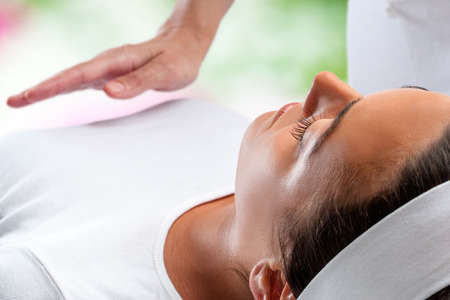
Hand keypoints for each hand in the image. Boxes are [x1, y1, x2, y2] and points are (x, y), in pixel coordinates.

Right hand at [7, 27, 206, 107]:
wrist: (184, 46)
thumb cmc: (177, 60)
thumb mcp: (164, 72)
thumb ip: (138, 81)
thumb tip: (108, 91)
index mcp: (116, 61)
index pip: (78, 75)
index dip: (52, 86)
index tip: (27, 96)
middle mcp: (108, 64)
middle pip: (68, 77)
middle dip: (41, 89)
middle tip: (13, 102)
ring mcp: (108, 69)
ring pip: (72, 79)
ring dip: (48, 89)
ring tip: (23, 99)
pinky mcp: (112, 76)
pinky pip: (84, 82)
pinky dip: (66, 88)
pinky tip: (54, 93)